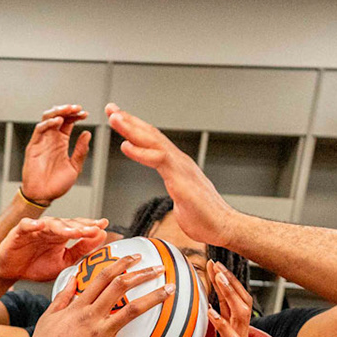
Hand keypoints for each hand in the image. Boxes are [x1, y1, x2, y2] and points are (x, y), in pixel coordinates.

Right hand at [0, 216, 114, 283]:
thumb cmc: (36, 266)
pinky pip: (26, 225)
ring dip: (62, 226)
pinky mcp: (19, 232)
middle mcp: (50, 229)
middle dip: (81, 226)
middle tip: (93, 229)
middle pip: (67, 223)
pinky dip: (32, 224)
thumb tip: (101, 236)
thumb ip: (81, 249)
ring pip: (50, 224)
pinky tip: (40, 224)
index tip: (104, 225)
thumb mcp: (64, 262)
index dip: (91, 225)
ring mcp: (35, 229)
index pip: (78, 227)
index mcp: (62, 235)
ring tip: (73, 231)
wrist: (12, 272)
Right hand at [13, 256, 171, 336]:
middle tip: (160, 268)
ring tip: (170, 290)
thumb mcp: (49, 316)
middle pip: (121, 286)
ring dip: (154, 298)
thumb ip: (63, 296)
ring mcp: (99, 335)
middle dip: (143, 274)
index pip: (103, 277)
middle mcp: (91, 316)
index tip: (135, 257)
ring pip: (132, 311)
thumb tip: (73, 278)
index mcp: (78, 305)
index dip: (121, 263)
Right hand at [20, 104, 91, 205]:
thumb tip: (87, 134)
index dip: (76, 116)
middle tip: (77, 108)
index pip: (68, 122)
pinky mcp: (33, 146)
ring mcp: (42, 141)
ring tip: (69, 110)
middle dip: (67, 110)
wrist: (43, 196)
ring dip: (58, 112)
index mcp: (61, 142)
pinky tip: (58, 121)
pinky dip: (48, 123)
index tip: (85, 114)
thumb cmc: (57, 184)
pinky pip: (39, 130)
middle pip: (58, 116)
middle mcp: (51, 139)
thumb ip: (80, 151)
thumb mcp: (75, 167)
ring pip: (47, 119)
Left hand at [106, 104, 237, 249]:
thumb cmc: (205, 218)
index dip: (135, 129)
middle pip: (151, 134)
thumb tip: (174, 193)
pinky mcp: (181, 180)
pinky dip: (141, 152)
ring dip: (132, 129)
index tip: (119, 118)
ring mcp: (181, 168)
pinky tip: (126, 146)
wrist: (224, 227)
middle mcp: (179, 161)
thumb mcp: (182, 201)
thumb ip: (176, 190)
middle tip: (111, 108)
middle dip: (130, 120)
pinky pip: (159, 160)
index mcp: (177, 165)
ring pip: (153, 141)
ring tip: (115, 118)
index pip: (153, 142)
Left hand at [190, 262, 252, 336]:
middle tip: (216, 264)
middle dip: (228, 280)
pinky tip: (210, 311)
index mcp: (232, 333)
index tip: (213, 266)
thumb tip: (200, 315)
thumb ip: (207, 333)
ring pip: (241, 313)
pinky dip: (221, 322)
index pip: (231, 301)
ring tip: (218, 278)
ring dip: (229, 293)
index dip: (224, 282)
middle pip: (240, 300)